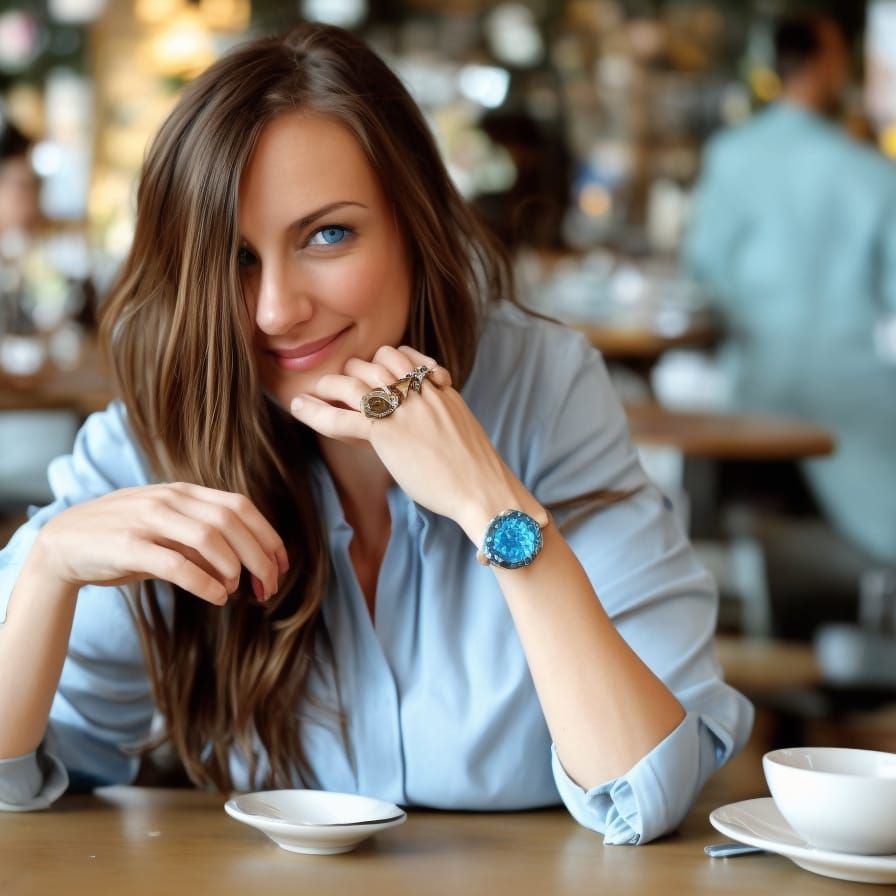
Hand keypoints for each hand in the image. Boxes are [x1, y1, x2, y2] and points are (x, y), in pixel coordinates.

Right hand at [37, 483, 287, 605]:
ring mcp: (147, 519)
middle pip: (231, 521)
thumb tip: (244, 569)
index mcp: (184, 492)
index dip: (267, 535)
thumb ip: (202, 540)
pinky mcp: (127, 545)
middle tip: (269, 586)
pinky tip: (218, 598)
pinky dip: (203, 582)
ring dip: (233, 568)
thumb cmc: (125, 540)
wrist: (64, 544)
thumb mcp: (169, 532)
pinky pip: (175, 563)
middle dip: (258, 556)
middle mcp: (169, 499)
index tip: (282, 564)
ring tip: (239, 591)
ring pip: (208, 537)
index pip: (240, 506)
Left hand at [288, 345, 537, 539]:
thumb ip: (440, 420)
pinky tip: (298, 407)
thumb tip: (428, 433)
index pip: (403, 357)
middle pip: (376, 362)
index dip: (383, 365)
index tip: (373, 381)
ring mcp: (403, 408)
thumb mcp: (461, 432)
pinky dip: (315, 410)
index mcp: (440, 388)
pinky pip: (342, 415)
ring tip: (312, 392)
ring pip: (355, 380)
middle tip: (337, 386)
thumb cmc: (477, 472)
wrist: (483, 489)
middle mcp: (420, 390)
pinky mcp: (387, 432)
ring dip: (330, 384)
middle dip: (353, 371)